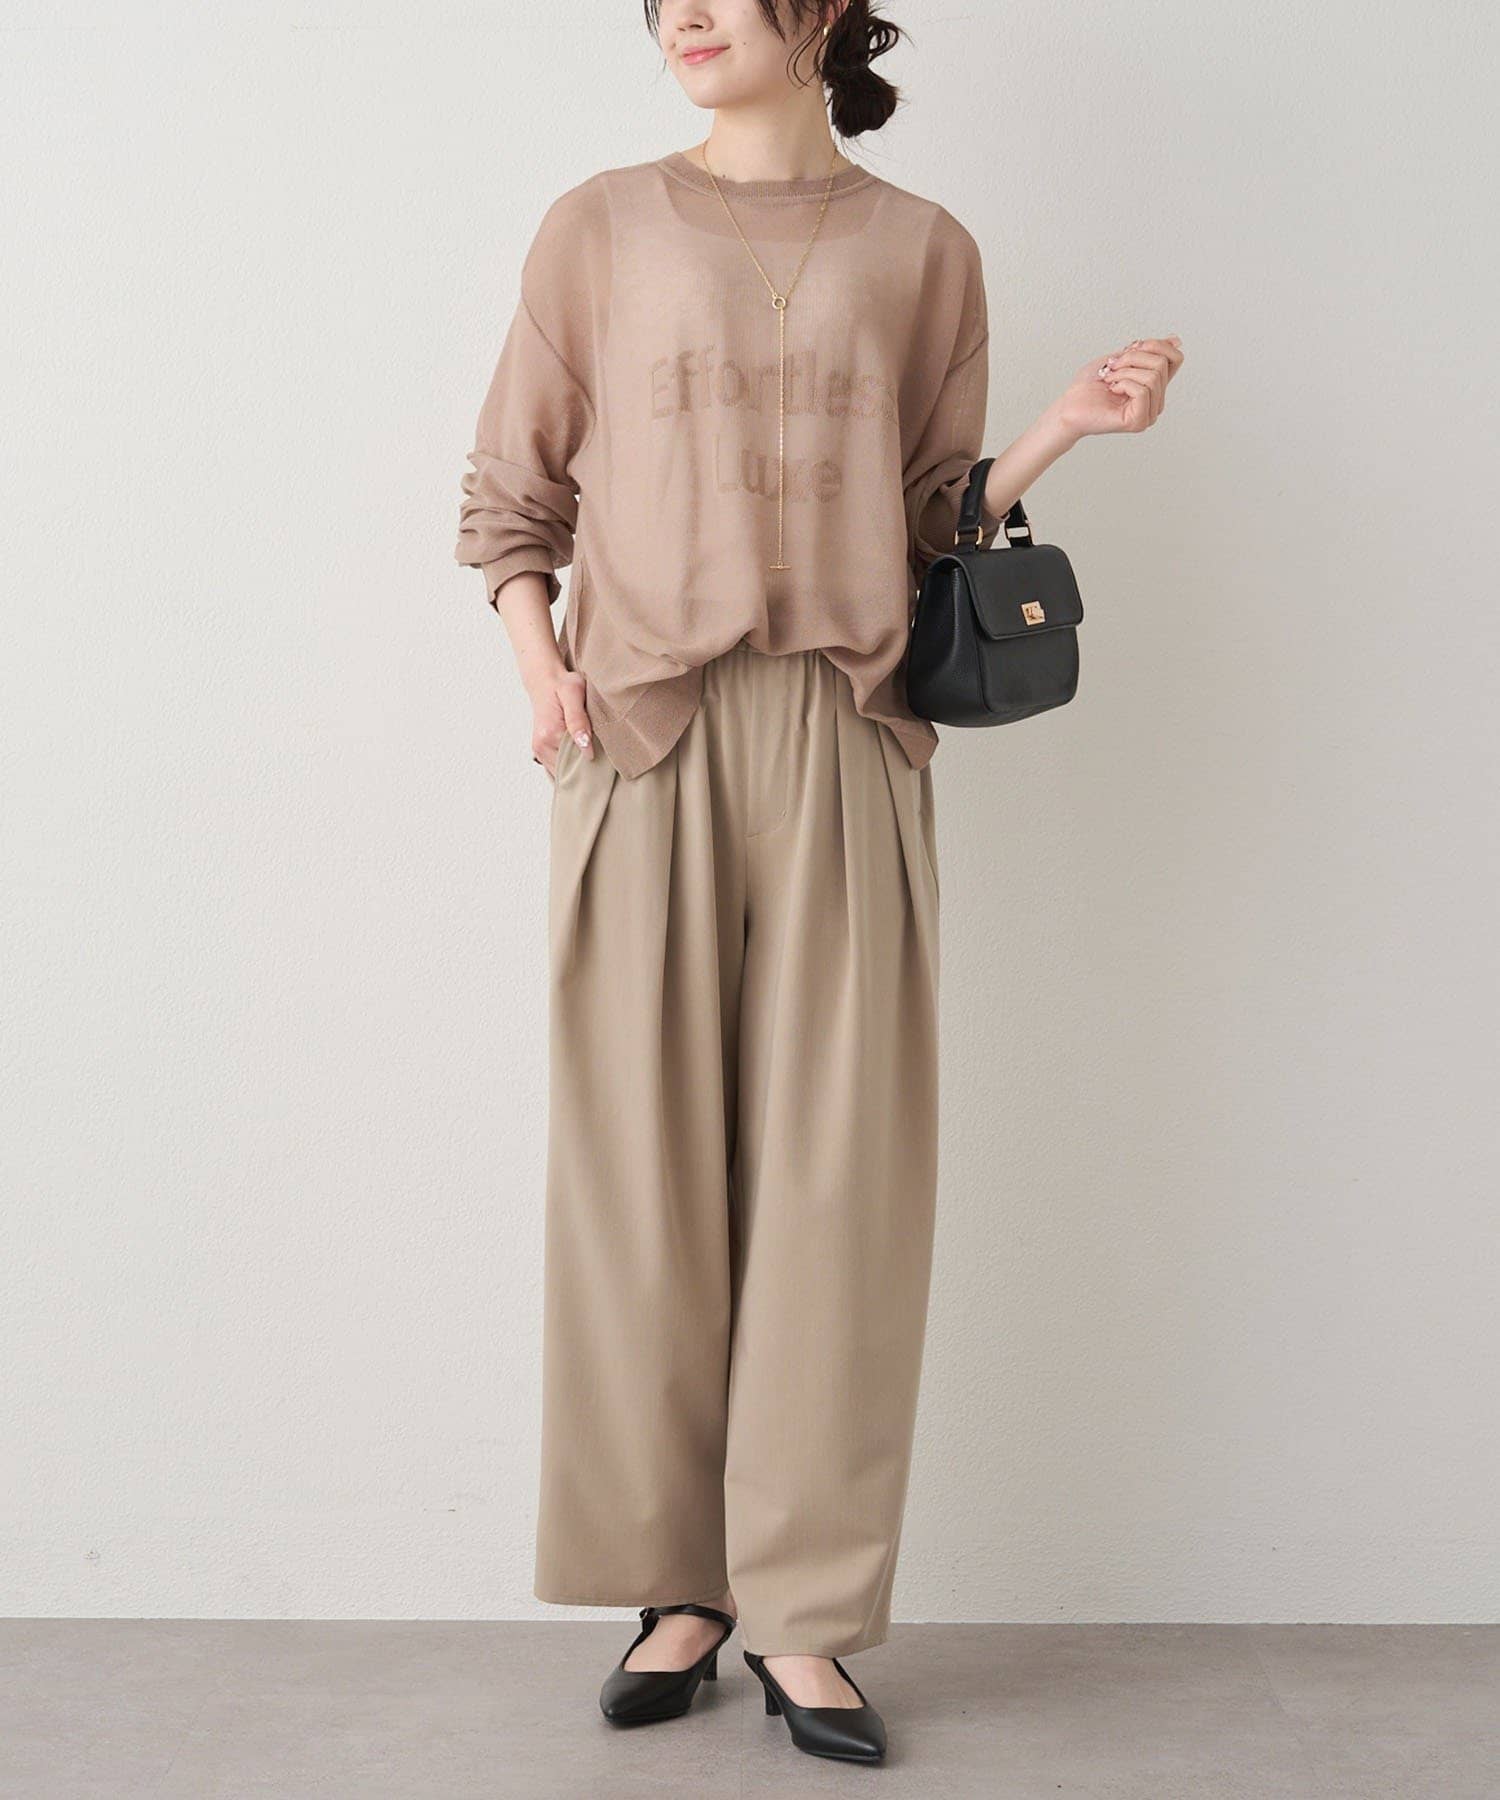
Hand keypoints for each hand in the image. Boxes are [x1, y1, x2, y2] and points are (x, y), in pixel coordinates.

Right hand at [531, 669, 594, 778]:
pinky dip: (570, 765)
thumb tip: (586, 749)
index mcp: (549, 735)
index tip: (605, 758)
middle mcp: (541, 746)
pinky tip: (580, 755)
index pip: (574, 763)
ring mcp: (540, 750)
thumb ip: (578, 720)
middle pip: (568, 771)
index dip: (591, 763)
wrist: (545, 680)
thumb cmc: (562, 684)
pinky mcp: (542, 751)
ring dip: (578, 768)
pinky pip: (558, 767)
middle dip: (585, 768)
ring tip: (592, 755)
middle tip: (601, 758)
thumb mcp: (574, 693)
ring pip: (563, 772)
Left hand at [1053, 335, 1184, 439]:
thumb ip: (1147, 351)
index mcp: (1154, 386)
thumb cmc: (1088, 386)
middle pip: (1162, 364)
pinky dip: (1123, 384)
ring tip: (1110, 380)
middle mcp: (1156, 401)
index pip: (1175, 358)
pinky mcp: (1139, 421)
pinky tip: (1112, 391)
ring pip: (1153, 376)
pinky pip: (1142, 391)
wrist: (1068, 406)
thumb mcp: (1120, 358)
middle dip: (1132, 358)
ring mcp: (1149, 414)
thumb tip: (1176, 341)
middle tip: (1112, 367)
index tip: (1131, 348)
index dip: (1156, 345)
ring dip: (1124, 372)